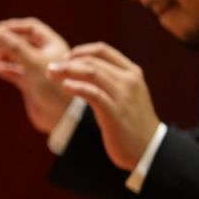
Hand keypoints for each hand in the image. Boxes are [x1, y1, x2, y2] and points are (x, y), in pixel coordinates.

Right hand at [0, 17, 74, 134]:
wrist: (61, 116)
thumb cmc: (52, 86)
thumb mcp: (32, 62)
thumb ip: (14, 47)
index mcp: (51, 45)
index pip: (29, 28)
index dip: (12, 27)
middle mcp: (44, 55)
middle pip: (20, 41)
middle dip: (5, 42)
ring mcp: (36, 70)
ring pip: (15, 57)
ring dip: (4, 56)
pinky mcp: (29, 84)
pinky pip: (15, 72)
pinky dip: (6, 70)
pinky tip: (1, 71)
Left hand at [46, 42, 159, 169]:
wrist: (148, 148)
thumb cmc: (131, 121)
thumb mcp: (125, 94)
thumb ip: (111, 80)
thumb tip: (83, 70)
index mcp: (132, 72)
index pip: (103, 50)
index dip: (80, 51)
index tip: (65, 58)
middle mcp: (129, 80)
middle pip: (93, 61)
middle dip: (68, 62)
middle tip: (50, 68)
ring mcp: (123, 96)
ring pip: (92, 73)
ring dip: (68, 71)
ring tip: (51, 74)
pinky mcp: (114, 113)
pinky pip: (93, 94)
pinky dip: (76, 87)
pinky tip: (64, 87)